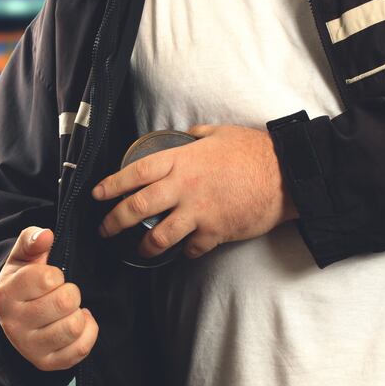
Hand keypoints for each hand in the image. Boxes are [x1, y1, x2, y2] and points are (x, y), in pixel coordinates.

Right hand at [0, 227, 98, 370]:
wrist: (15, 320)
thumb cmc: (23, 283)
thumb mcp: (22, 258)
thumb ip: (31, 240)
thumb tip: (46, 234)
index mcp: (6, 295)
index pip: (48, 278)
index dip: (57, 274)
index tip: (50, 278)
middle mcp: (14, 324)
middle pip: (65, 302)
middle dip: (70, 292)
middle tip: (62, 294)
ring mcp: (30, 347)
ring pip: (73, 326)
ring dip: (77, 313)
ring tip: (67, 309)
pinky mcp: (47, 363)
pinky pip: (81, 348)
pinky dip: (87, 331)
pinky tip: (77, 322)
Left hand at [91, 124, 298, 258]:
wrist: (287, 175)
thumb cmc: (255, 152)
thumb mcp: (220, 133)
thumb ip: (197, 136)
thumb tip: (187, 135)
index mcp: (181, 160)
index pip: (135, 173)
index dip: (112, 184)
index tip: (97, 194)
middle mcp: (184, 187)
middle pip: (137, 208)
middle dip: (115, 221)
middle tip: (105, 229)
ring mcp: (198, 211)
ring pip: (158, 235)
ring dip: (145, 245)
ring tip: (140, 249)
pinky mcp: (215, 231)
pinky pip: (192, 248)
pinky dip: (186, 252)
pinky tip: (186, 251)